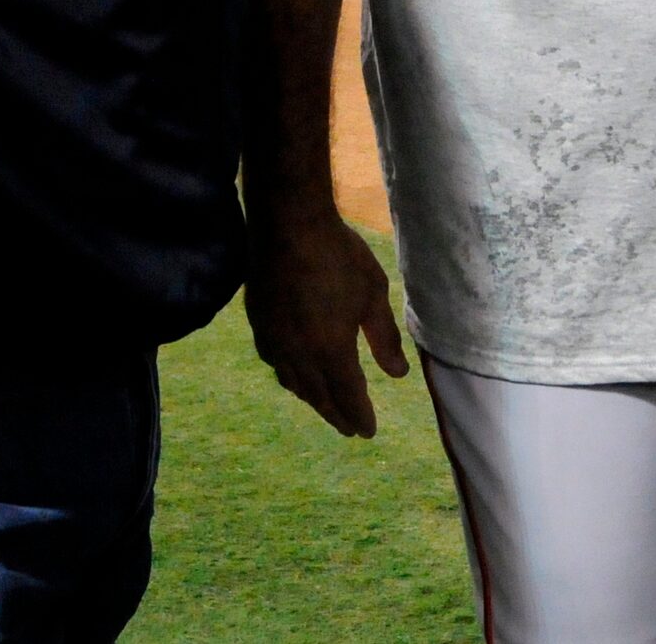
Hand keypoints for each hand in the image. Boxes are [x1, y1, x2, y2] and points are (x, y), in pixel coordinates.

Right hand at [246, 209, 407, 436]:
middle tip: (349, 429)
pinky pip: (274, 362)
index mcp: (331, 350)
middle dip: (336, 415)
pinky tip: (293, 371)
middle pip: (319, 396)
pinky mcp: (258, 323)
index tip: (369, 432)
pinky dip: (289, 375)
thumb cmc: (338, 255)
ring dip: (312, 399)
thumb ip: (384, 338)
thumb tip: (397, 375)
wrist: (288, 223)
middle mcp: (299, 354)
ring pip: (293, 382)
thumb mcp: (372, 293)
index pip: (347, 396)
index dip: (359, 415)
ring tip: (324, 405)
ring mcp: (274, 340)